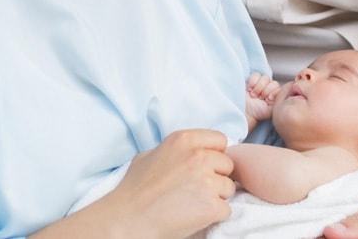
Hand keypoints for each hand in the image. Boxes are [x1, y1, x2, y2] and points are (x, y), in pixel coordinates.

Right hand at [97, 129, 235, 238]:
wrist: (128, 218)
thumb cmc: (134, 190)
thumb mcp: (149, 155)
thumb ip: (174, 150)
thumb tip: (189, 151)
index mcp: (183, 140)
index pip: (220, 140)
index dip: (214, 154)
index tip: (205, 166)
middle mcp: (198, 156)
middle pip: (227, 164)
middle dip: (216, 176)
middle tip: (196, 188)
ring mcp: (207, 181)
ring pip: (229, 188)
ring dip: (216, 197)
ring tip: (192, 203)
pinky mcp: (211, 206)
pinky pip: (225, 209)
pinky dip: (213, 215)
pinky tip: (194, 215)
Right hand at [244, 72, 278, 125]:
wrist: (246, 112)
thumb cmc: (258, 113)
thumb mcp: (272, 110)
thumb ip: (280, 103)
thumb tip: (286, 96)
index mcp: (276, 95)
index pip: (279, 87)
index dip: (273, 93)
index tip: (268, 100)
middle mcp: (270, 88)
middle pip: (273, 82)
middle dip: (265, 91)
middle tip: (260, 98)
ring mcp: (262, 83)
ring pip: (265, 78)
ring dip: (258, 88)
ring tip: (254, 95)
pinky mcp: (253, 80)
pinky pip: (256, 75)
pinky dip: (252, 82)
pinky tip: (249, 89)